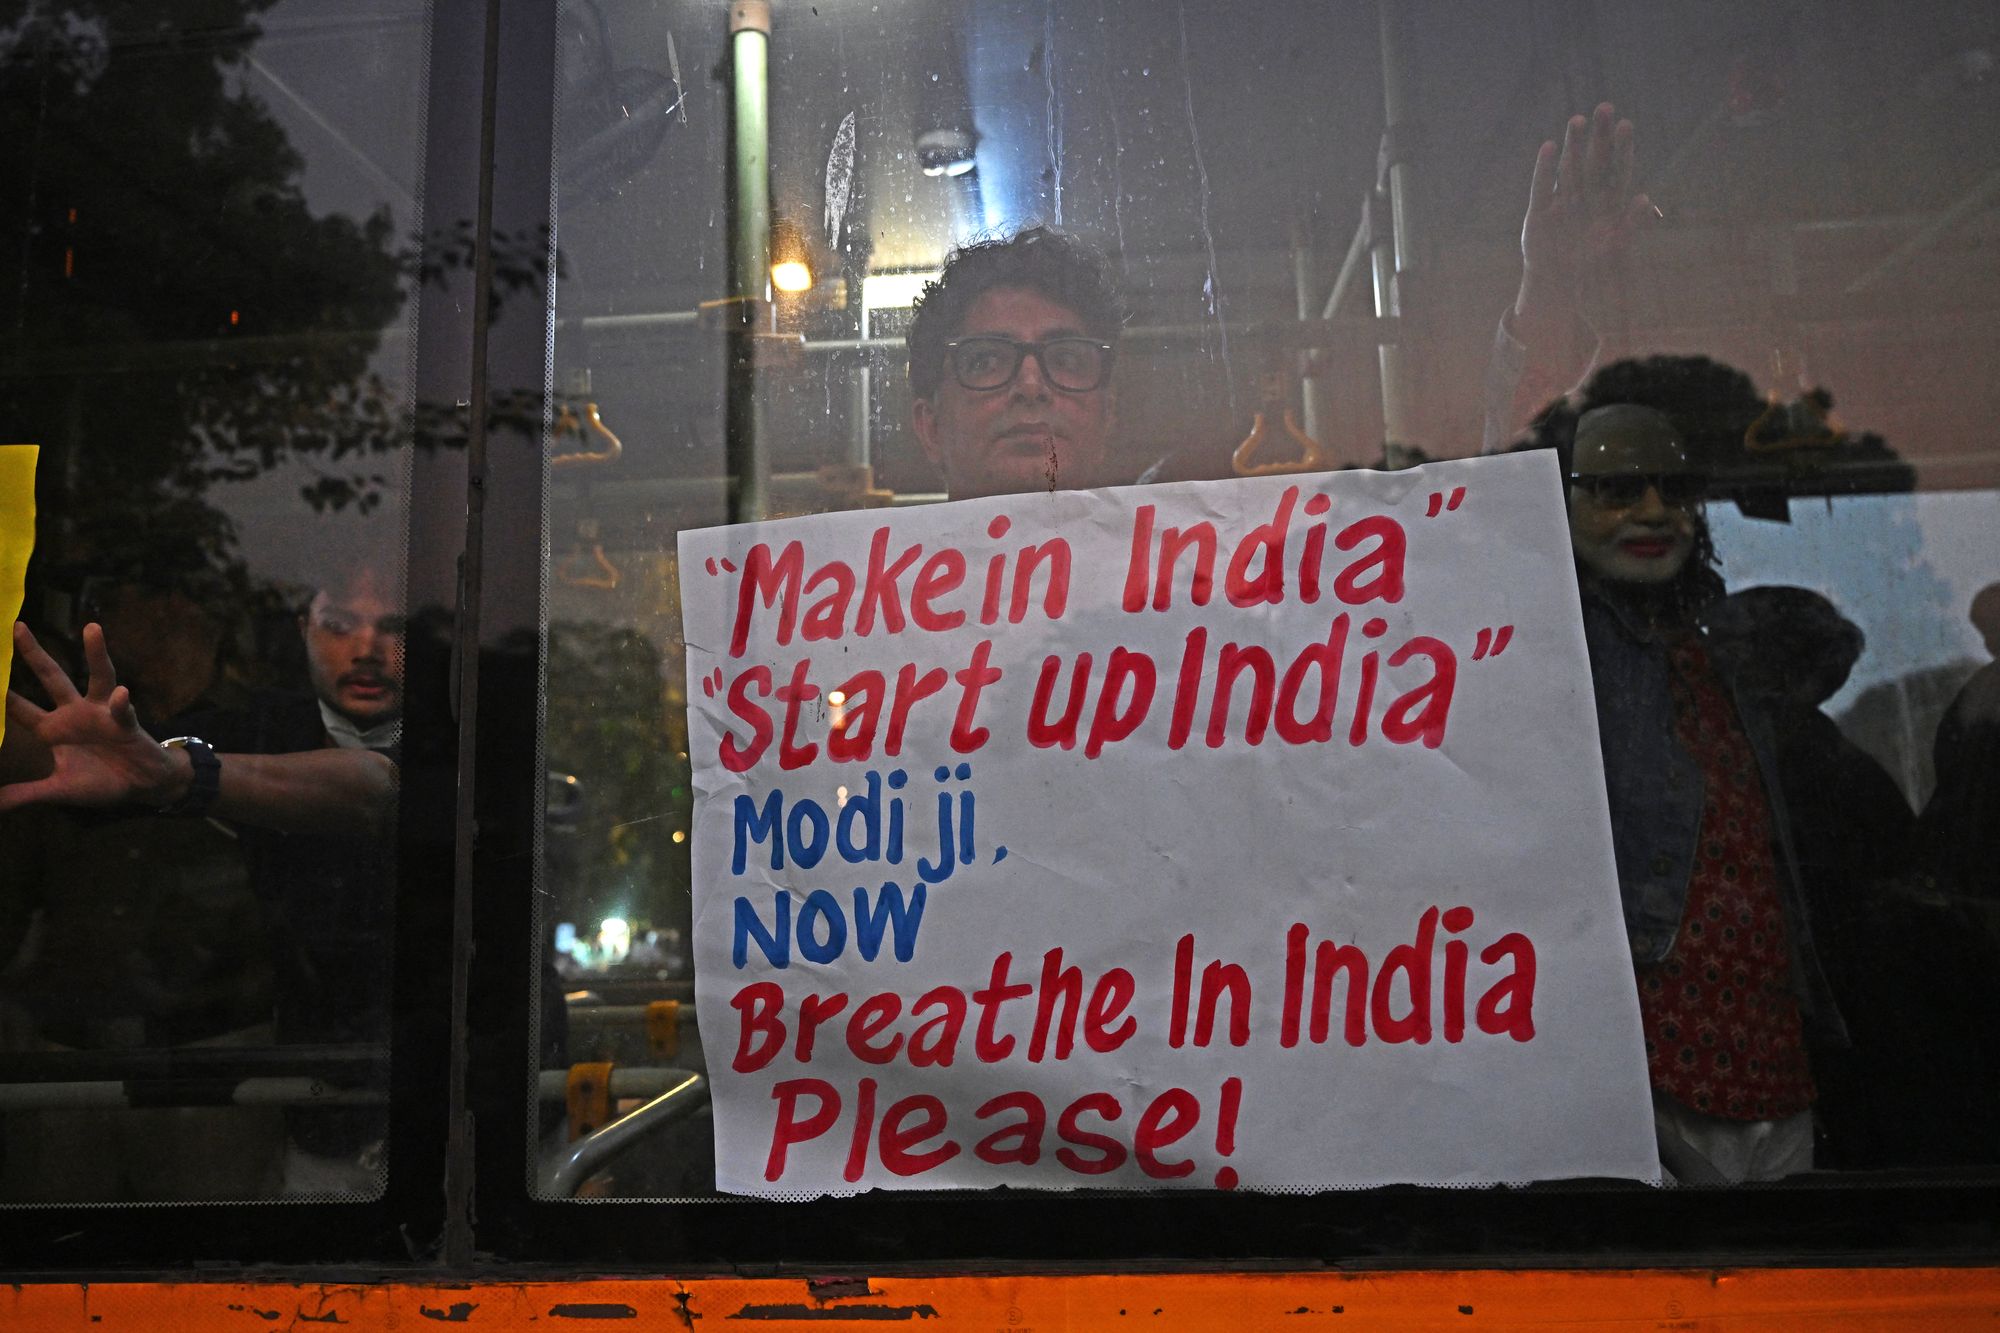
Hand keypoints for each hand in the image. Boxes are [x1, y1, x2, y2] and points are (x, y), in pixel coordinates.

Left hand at [1, 622, 184, 813]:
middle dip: (33, 653)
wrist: (141, 786)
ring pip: (96, 677)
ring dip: (95, 654)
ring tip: (92, 629)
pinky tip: (120, 696)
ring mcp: (101, 713)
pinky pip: (122, 709)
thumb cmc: (100, 783)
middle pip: (50, 677)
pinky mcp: (126, 722)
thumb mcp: (59, 790)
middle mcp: (74, 713)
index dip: (0, 694)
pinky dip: (120, 703)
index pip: (18, 708)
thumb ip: (28, 793)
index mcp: (52, 729)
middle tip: (16, 626)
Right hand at [1516, 103, 1652, 328]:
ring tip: (1578, 120)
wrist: (1559, 282)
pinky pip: (1542, 185)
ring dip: (1573, 144)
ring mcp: (1564, 199)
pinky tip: (1548, 147)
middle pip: (1595, 160)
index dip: (1622, 147)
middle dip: (1599, 136)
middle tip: (1604, 108)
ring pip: (1570, 166)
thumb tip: (1647, 200)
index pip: (1619, 168)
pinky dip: (1545, 168)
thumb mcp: (1616, 248)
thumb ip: (1631, 225)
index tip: (1626, 124)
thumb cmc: (1592, 265)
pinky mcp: (1540, 210)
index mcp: (1609, 201)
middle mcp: (1587, 194)